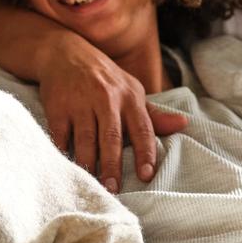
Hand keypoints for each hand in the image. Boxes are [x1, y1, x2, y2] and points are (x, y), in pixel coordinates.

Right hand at [35, 34, 185, 192]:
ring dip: (89, 163)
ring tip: (91, 183)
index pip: (142, 128)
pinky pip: (61, 135)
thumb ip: (153, 115)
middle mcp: (106, 99)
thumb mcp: (131, 90)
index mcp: (129, 98)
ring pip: (86, 139)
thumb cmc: (104, 78)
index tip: (146, 175)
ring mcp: (81, 103)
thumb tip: (183, 124)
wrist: (65, 53)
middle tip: (113, 189)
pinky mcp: (58, 107)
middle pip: (112, 138)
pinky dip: (64, 152)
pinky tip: (67, 167)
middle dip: (112, 165)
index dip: (145, 152)